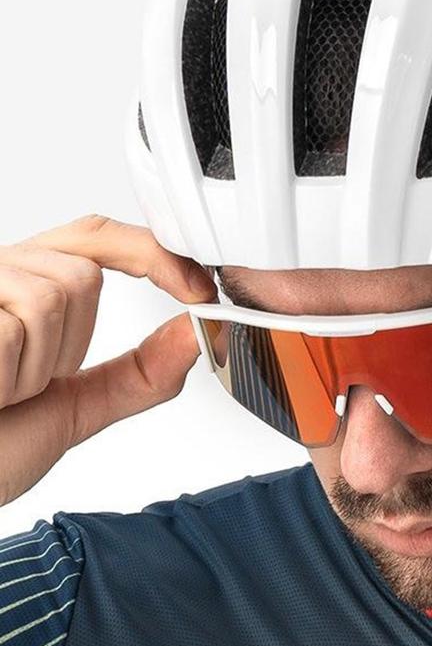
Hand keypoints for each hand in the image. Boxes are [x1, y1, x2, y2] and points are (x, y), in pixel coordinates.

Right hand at [0, 215, 216, 506]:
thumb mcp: (77, 406)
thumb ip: (142, 373)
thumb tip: (199, 333)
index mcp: (25, 287)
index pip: (99, 239)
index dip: (154, 256)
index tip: (198, 289)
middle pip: (82, 274)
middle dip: (70, 344)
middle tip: (25, 385)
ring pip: (51, 297)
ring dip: (35, 367)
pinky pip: (13, 326)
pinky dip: (8, 376)